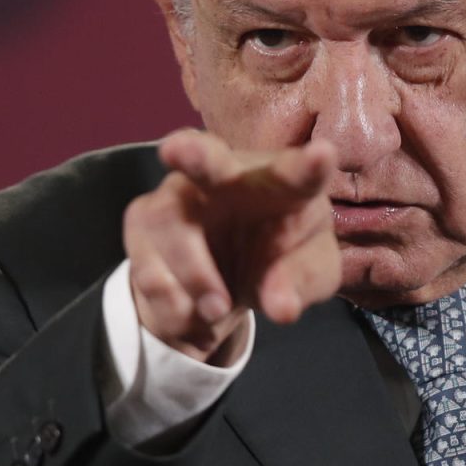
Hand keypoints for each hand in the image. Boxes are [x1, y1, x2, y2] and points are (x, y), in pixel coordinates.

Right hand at [122, 130, 340, 363]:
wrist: (228, 280)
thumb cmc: (279, 260)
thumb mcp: (306, 276)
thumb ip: (300, 284)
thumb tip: (281, 307)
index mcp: (283, 183)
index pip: (299, 173)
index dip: (310, 165)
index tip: (322, 155)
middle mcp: (227, 174)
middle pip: (207, 156)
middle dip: (192, 154)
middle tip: (176, 150)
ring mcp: (179, 193)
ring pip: (169, 225)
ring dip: (193, 276)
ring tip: (218, 310)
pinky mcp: (143, 219)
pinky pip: (146, 265)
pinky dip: (173, 304)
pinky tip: (196, 315)